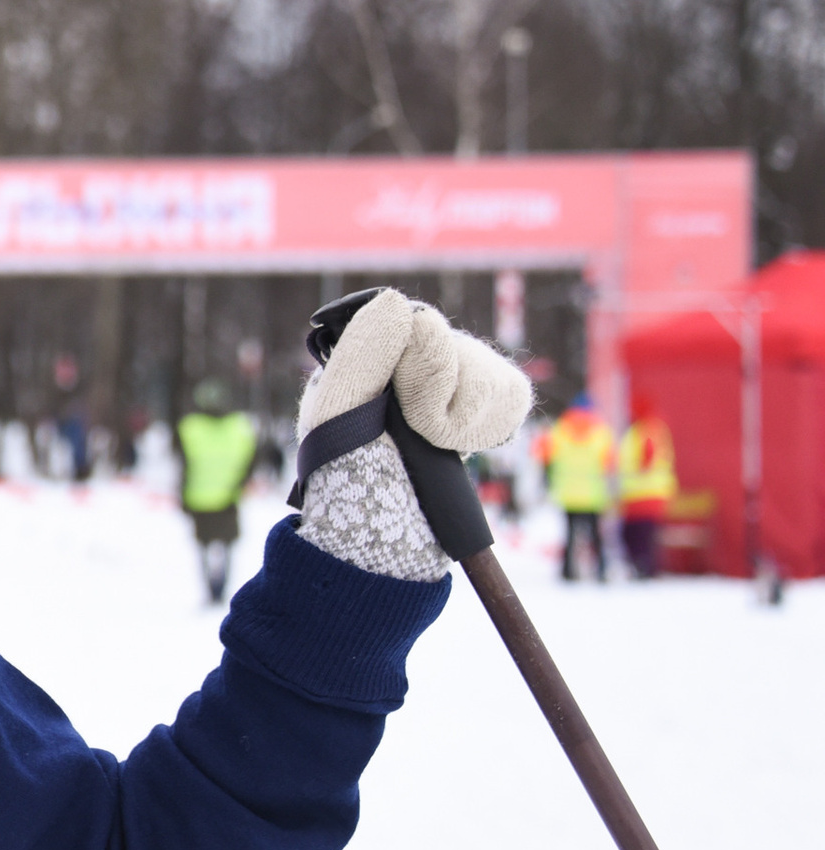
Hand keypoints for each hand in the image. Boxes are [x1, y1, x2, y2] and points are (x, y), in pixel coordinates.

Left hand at [294, 290, 530, 579]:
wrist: (381, 547)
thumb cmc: (347, 484)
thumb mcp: (339, 417)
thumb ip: (364, 358)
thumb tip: (398, 302)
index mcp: (365, 361)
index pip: (420, 327)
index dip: (426, 367)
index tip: (408, 408)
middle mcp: (405, 368)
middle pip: (461, 349)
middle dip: (445, 399)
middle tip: (419, 436)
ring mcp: (444, 391)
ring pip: (490, 373)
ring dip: (468, 420)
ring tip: (437, 447)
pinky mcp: (475, 418)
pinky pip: (509, 394)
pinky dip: (492, 424)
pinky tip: (461, 447)